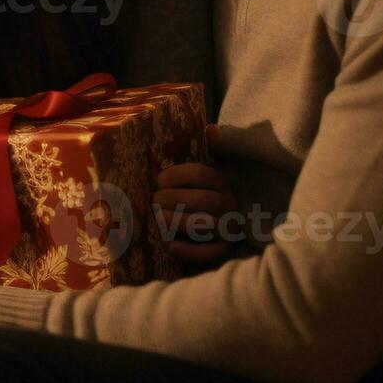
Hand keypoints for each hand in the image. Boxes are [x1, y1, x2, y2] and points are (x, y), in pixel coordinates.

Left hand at [156, 126, 235, 266]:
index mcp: (221, 181)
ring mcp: (229, 227)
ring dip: (177, 221)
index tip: (158, 181)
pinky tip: (170, 245)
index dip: (176, 176)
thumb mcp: (204, 174)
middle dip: (173, 199)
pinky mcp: (225, 250)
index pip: (201, 173)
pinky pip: (209, 253)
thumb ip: (208, 151)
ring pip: (204, 225)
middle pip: (202, 200)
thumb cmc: (200, 196)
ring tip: (157, 218)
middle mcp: (228, 203)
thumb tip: (212, 129)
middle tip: (154, 201)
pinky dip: (188, 250)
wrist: (219, 229)